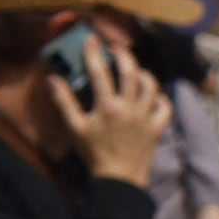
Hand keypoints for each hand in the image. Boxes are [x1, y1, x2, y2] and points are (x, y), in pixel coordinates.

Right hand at [59, 31, 171, 187]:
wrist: (120, 180)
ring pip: (151, 87)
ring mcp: (146, 118)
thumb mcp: (75, 128)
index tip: (92, 38)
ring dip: (143, 74)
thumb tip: (53, 79)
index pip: (100, 72)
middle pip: (131, 72)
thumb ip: (65, 102)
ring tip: (135, 70)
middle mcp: (129, 108)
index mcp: (107, 106)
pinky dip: (160, 98)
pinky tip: (152, 95)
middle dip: (124, 55)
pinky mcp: (157, 128)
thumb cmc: (94, 153)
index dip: (94, 52)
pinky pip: (165, 108)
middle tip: (117, 47)